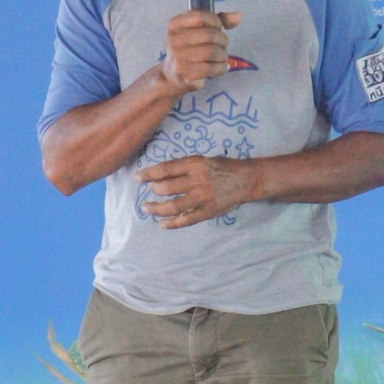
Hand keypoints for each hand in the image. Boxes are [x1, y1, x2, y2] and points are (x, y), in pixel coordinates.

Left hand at [136, 156, 256, 228]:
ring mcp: (202, 198)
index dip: (148, 174)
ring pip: (173, 206)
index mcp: (195, 164)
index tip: (137, 178)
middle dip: (154, 190)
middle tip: (151, 191)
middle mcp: (197, 181)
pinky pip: (186, 220)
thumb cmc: (223, 167)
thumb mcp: (204, 160)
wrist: (246, 180)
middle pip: (166, 188)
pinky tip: (162, 224)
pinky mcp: (208, 211)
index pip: (165, 169)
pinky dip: (172, 223)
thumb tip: (161, 174)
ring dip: (157, 208)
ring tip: (147, 208)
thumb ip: (185, 167)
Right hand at [160, 10, 241, 93]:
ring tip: (222, 56)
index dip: (216, 21)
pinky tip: (223, 67)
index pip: (200, 16)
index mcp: (175, 24)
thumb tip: (238, 17)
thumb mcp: (201, 29)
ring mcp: (178, 57)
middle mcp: (174, 40)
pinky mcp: (185, 73)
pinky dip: (222, 68)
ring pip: (212, 52)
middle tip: (223, 45)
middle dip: (223, 40)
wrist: (174, 74)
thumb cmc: (191, 47)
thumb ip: (219, 20)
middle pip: (209, 34)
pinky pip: (211, 68)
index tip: (219, 28)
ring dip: (223, 55)